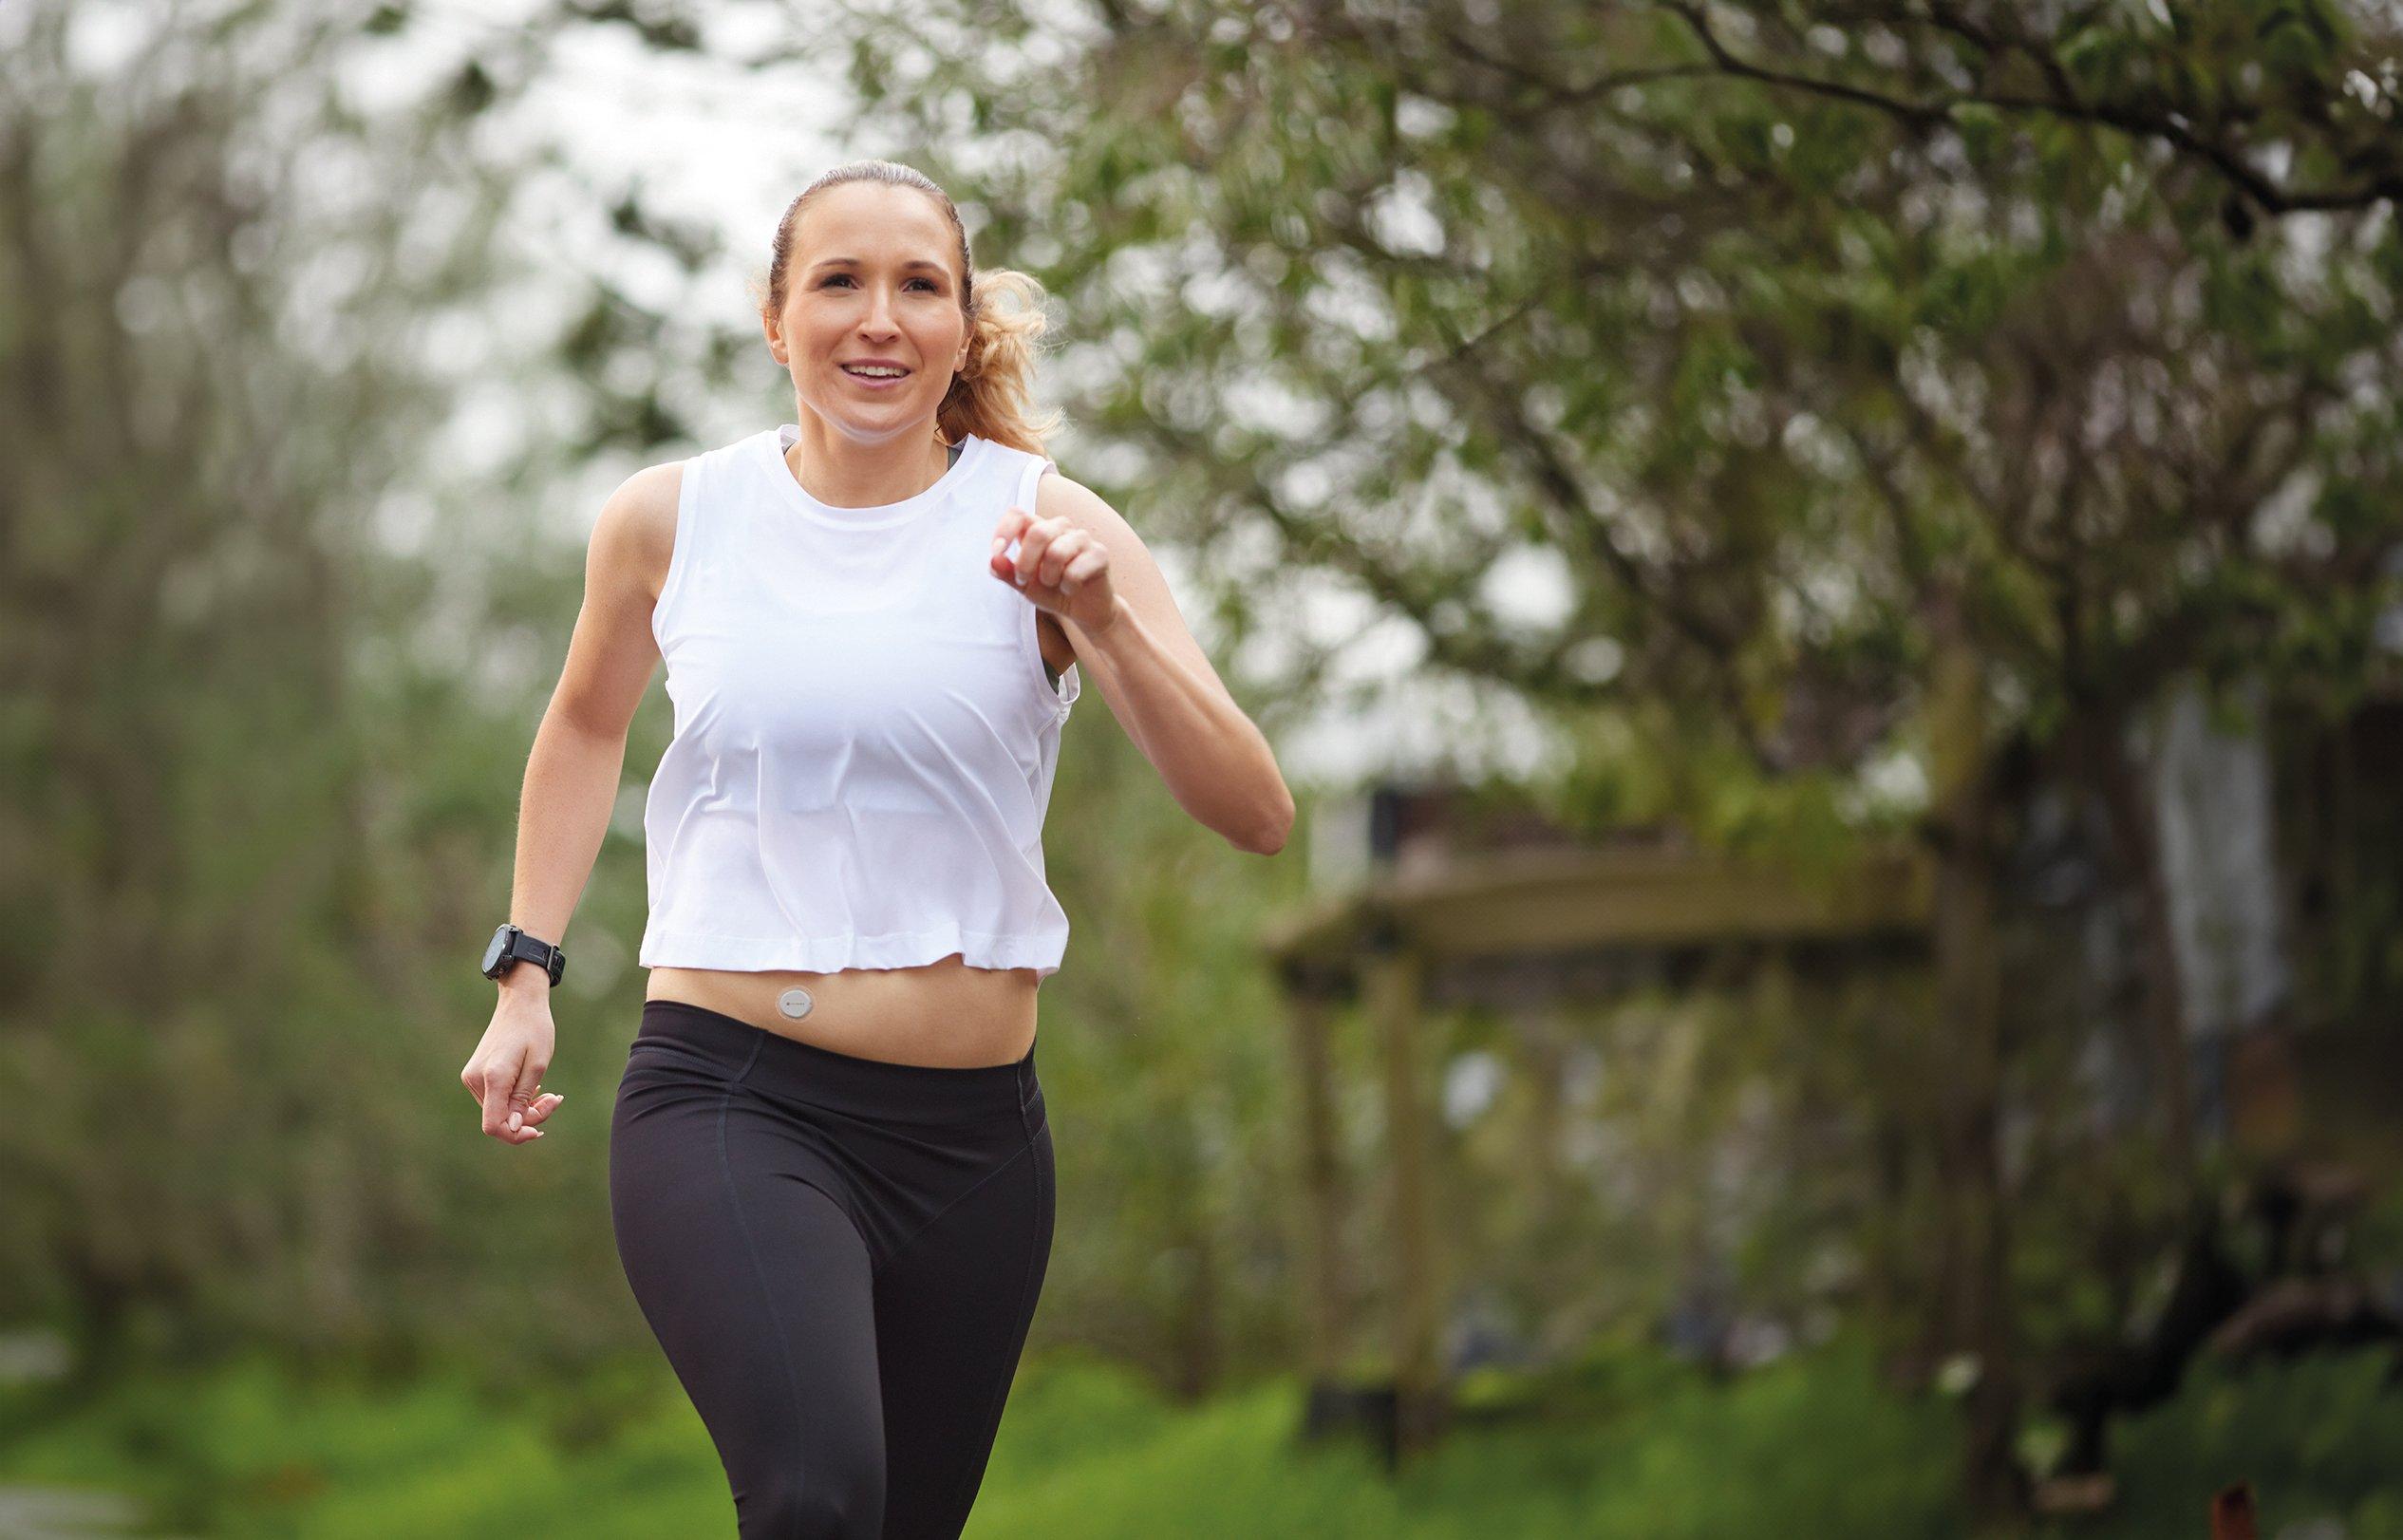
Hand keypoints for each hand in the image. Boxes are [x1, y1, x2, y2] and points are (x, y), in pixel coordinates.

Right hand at [460, 997, 564, 1145]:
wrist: (520, 1003)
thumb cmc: (534, 1029)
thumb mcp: (538, 1065)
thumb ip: (524, 1099)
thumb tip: (514, 1128)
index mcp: (492, 1077)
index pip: (494, 1125)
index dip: (516, 1135)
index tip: (539, 1131)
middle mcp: (475, 1079)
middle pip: (499, 1118)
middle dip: (529, 1117)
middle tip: (555, 1100)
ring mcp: (472, 1077)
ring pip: (498, 1110)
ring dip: (525, 1108)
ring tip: (550, 1094)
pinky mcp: (475, 1075)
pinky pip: (495, 1099)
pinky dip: (515, 1100)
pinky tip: (534, 1089)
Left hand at [990, 504, 1119, 634]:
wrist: (1084, 610)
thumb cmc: (1052, 591)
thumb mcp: (1023, 585)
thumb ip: (1007, 572)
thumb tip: (993, 560)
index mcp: (1039, 529)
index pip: (1018, 514)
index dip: (1004, 530)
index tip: (998, 551)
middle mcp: (1061, 527)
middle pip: (1038, 532)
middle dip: (1026, 563)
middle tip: (1024, 581)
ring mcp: (1082, 538)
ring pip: (1057, 552)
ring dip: (1048, 577)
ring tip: (1053, 584)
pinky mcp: (1099, 554)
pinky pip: (1075, 570)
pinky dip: (1067, 587)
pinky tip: (1071, 589)